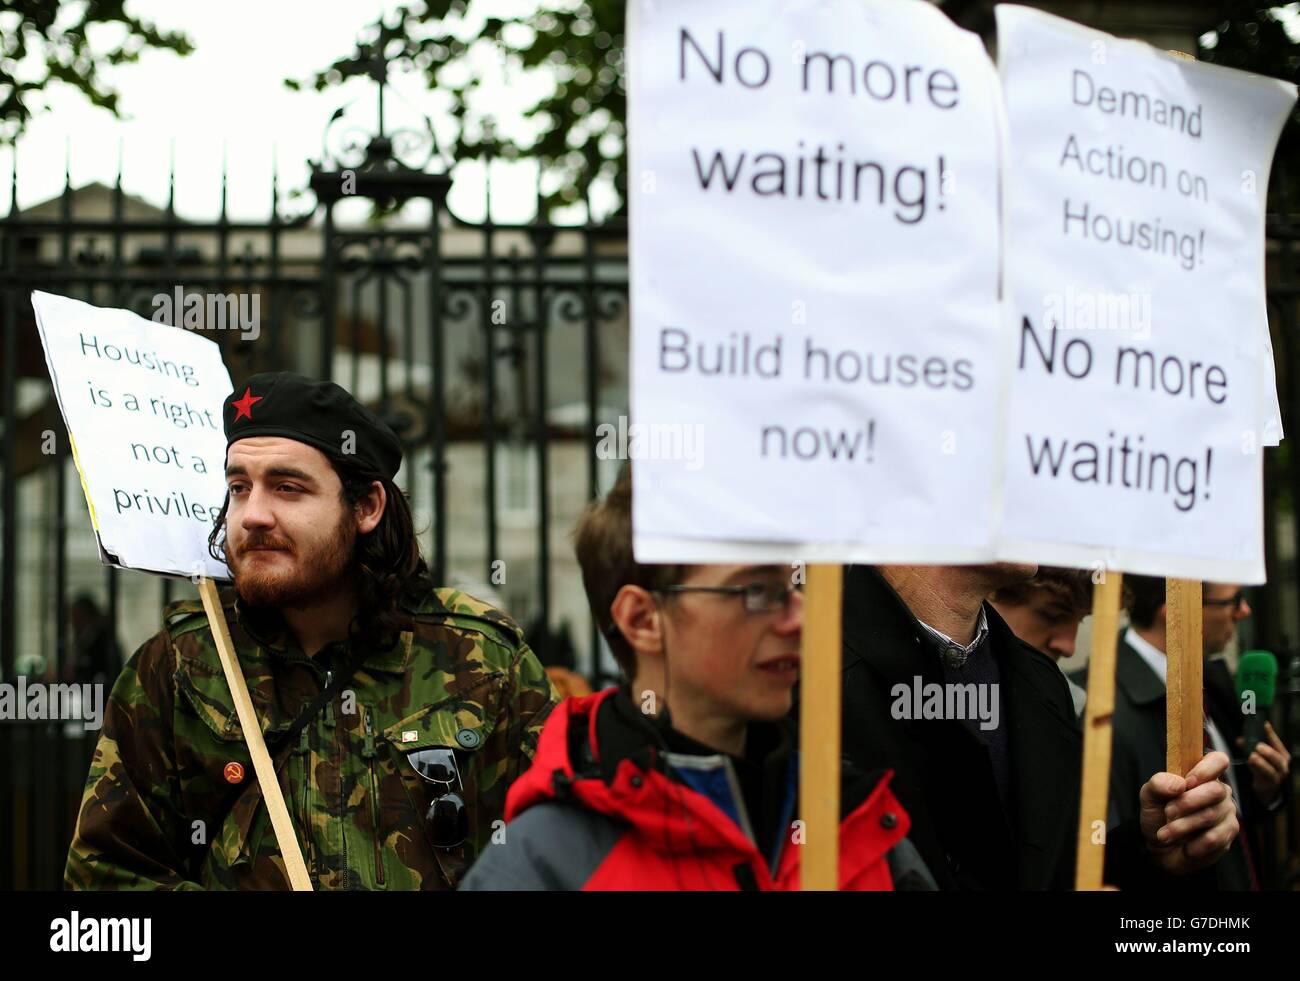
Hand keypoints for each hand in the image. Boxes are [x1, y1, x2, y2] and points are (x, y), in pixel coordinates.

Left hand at [1139, 751, 1238, 874]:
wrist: (1161, 847)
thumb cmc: (1158, 815)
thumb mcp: (1149, 796)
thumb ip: (1158, 783)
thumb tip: (1179, 784)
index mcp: (1201, 775)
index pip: (1218, 760)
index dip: (1206, 769)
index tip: (1187, 782)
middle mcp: (1219, 791)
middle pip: (1214, 790)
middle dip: (1185, 803)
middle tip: (1167, 812)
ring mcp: (1226, 813)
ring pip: (1210, 816)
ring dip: (1182, 827)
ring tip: (1166, 833)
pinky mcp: (1228, 835)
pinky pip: (1214, 838)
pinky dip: (1193, 844)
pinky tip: (1185, 845)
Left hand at [1244, 722, 1290, 801]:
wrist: (1266, 786)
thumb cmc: (1262, 765)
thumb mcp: (1257, 753)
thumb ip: (1249, 745)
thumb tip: (1240, 740)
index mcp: (1281, 754)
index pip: (1277, 742)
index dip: (1271, 734)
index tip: (1264, 725)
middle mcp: (1282, 764)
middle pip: (1278, 758)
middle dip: (1268, 752)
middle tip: (1258, 746)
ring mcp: (1278, 775)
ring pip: (1272, 769)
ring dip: (1262, 762)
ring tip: (1252, 756)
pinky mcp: (1271, 783)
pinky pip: (1265, 777)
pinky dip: (1257, 769)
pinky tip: (1251, 764)